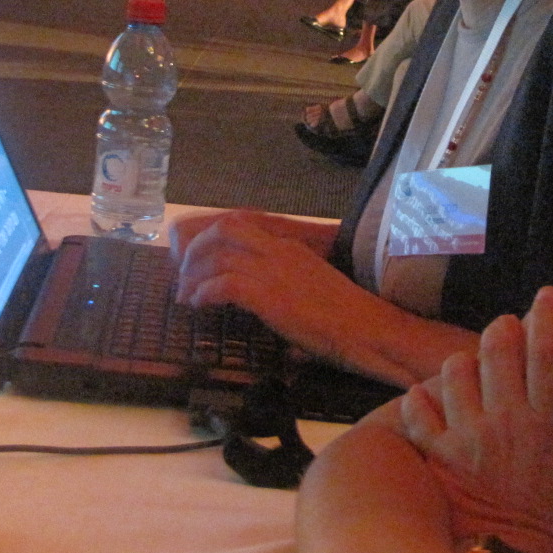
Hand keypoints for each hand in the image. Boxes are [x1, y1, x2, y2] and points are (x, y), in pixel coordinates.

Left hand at [172, 209, 378, 366]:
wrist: (368, 329)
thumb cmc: (349, 317)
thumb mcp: (314, 287)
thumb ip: (289, 286)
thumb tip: (272, 310)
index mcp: (289, 246)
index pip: (240, 223)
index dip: (211, 237)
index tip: (198, 258)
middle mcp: (279, 250)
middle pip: (223, 230)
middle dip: (195, 249)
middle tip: (184, 274)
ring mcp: (273, 271)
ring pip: (217, 257)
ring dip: (193, 276)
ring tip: (185, 296)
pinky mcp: (268, 296)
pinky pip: (222, 285)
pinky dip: (203, 294)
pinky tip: (199, 306)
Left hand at [399, 288, 552, 552]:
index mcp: (552, 425)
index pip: (551, 351)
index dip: (549, 316)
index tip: (548, 296)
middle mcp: (507, 420)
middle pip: (499, 346)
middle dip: (502, 332)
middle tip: (505, 335)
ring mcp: (467, 435)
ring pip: (454, 369)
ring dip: (461, 367)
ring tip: (469, 377)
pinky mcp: (436, 455)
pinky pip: (417, 407)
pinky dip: (420, 403)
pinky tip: (429, 406)